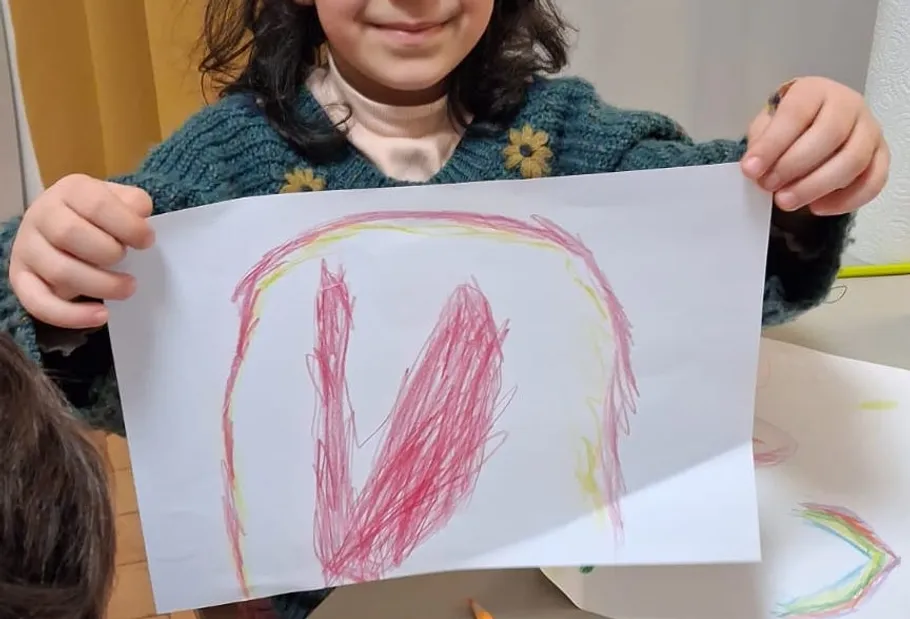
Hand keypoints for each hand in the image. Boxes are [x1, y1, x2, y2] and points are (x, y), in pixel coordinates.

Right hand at [9, 174, 154, 328]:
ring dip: (100, 285)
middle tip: (127, 261)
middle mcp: (41, 215)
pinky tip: (101, 315)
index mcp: (71, 190)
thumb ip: (134, 203)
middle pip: (70, 235)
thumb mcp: (119, 200)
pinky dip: (71, 315)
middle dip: (109, 253)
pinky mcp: (20, 278)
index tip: (147, 241)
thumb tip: (140, 217)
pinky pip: (38, 302)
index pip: (96, 204)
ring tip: (128, 288)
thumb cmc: (99, 216)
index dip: (127, 226)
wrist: (62, 224)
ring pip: (59, 271)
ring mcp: (27, 248)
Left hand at [741, 77, 889, 214]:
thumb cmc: (789, 125)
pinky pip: (873, 181)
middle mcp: (849, 105)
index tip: (751, 170)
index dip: (772, 144)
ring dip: (816, 187)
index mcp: (815, 91)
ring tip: (786, 201)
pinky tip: (817, 208)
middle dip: (793, 167)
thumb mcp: (767, 124)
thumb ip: (761, 141)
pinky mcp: (881, 156)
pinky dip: (846, 200)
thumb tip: (757, 169)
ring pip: (853, 161)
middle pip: (829, 136)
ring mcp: (870, 130)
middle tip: (768, 187)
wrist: (816, 124)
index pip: (796, 113)